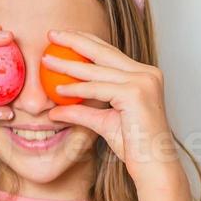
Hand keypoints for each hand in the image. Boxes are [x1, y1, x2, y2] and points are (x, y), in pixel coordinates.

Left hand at [42, 30, 180, 184]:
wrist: (154, 166)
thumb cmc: (135, 146)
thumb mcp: (103, 122)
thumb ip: (82, 112)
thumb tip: (54, 111)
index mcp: (144, 75)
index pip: (111, 53)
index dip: (85, 42)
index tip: (62, 37)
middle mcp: (147, 74)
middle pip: (104, 51)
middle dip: (75, 40)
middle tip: (52, 34)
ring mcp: (143, 82)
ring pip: (98, 69)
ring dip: (68, 64)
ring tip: (47, 60)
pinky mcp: (135, 94)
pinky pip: (98, 88)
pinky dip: (77, 89)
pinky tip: (59, 89)